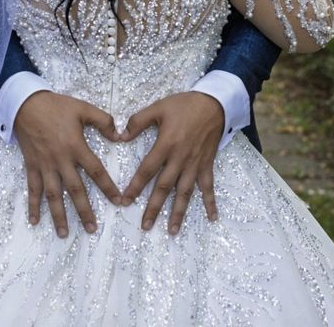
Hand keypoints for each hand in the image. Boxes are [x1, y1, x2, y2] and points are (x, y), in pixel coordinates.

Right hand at [14, 89, 121, 237]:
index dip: (108, 187)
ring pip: (53, 195)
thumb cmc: (57, 106)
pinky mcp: (31, 166)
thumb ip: (103, 121)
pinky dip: (33, 205)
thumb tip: (120, 136)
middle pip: (75, 190)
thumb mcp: (83, 108)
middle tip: (92, 229)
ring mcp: (45, 165)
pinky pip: (32, 189)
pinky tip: (34, 221)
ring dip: (59, 216)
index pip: (96, 171)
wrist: (27, 104)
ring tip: (64, 234)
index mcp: (76, 147)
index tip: (118, 201)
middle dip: (84, 210)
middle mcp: (61, 160)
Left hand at [119, 92, 223, 234]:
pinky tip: (212, 218)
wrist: (213, 104)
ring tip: (171, 230)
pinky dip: (210, 202)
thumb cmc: (183, 105)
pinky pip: (208, 187)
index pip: (147, 170)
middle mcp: (180, 159)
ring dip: (178, 212)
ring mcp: (195, 164)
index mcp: (166, 145)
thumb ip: (138, 121)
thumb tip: (120, 137)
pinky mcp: (207, 164)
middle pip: (164, 187)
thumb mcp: (158, 108)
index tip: (125, 201)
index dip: (135, 186)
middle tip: (145, 226)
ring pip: (185, 192)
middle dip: (154, 208)